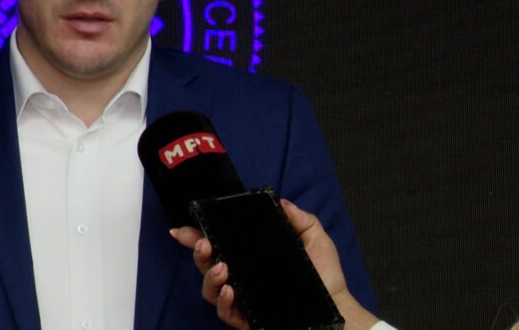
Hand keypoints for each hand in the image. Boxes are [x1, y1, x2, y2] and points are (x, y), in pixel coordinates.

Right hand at [170, 199, 379, 329]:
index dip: (195, 236)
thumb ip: (299, 218)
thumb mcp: (315, 239)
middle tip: (204, 244)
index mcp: (250, 256)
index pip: (217, 244)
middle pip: (206, 264)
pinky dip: (223, 302)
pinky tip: (230, 292)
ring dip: (210, 277)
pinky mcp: (248, 319)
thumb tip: (281, 201)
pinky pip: (225, 313)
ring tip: (224, 269)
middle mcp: (241, 276)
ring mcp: (242, 299)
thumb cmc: (325, 276)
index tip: (181, 229)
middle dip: (198, 252)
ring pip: (210, 289)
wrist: (337, 308)